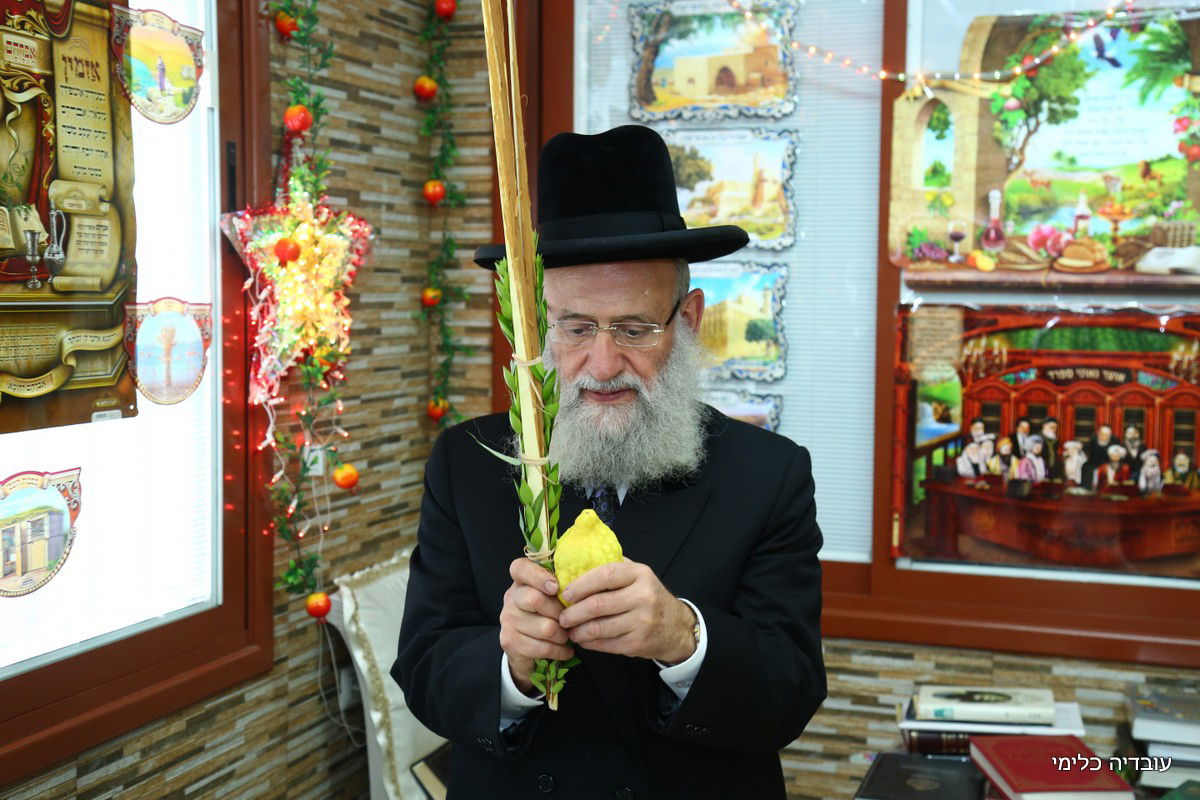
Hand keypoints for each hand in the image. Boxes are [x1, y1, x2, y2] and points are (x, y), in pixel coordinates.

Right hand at [499, 557, 574, 693]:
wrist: (523, 648)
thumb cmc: (546, 615)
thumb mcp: (551, 597)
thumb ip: (562, 587)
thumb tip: (586, 586)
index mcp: (521, 581)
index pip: (520, 568)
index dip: (538, 576)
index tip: (556, 587)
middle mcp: (511, 598)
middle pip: (536, 599)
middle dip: (560, 613)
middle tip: (570, 620)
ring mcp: (508, 620)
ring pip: (545, 628)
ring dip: (563, 635)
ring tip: (568, 636)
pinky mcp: (510, 641)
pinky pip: (542, 647)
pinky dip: (559, 651)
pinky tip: (565, 650)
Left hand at [557, 559, 696, 663]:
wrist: (677, 627)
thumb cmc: (649, 597)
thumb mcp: (638, 576)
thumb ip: (613, 568)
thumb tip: (575, 565)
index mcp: (640, 574)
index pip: (606, 575)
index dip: (581, 584)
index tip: (566, 593)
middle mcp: (643, 597)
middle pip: (598, 604)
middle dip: (574, 612)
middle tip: (561, 616)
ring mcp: (642, 622)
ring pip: (599, 627)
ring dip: (578, 630)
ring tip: (568, 629)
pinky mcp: (637, 643)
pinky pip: (605, 644)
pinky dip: (589, 642)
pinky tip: (582, 639)